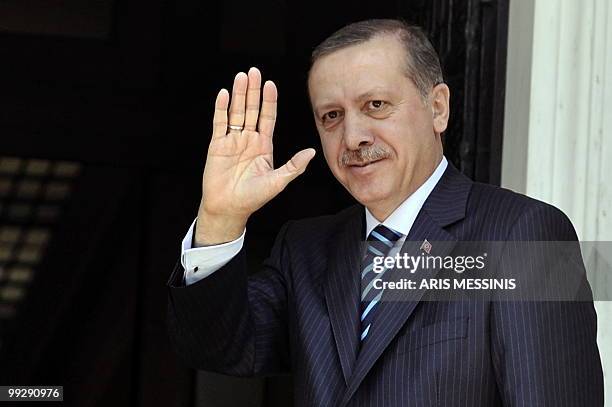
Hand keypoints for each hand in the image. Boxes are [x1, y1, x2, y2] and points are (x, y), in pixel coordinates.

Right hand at [195, 67, 315, 244]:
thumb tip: (311, 152)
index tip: (270, 84)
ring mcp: (232, 141)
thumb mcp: (278, 181)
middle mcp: (248, 139)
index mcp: (263, 145)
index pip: (267, 117)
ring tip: (241, 76)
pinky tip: (223, 94)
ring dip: (238, 94)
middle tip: (254, 71)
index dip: (269, 101)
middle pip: (252, 109)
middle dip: (253, 90)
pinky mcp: (217, 145)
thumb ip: (294, 166)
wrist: (229, 209)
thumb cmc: (253, 198)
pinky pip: (219, 123)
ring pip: (236, 112)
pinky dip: (221, 109)